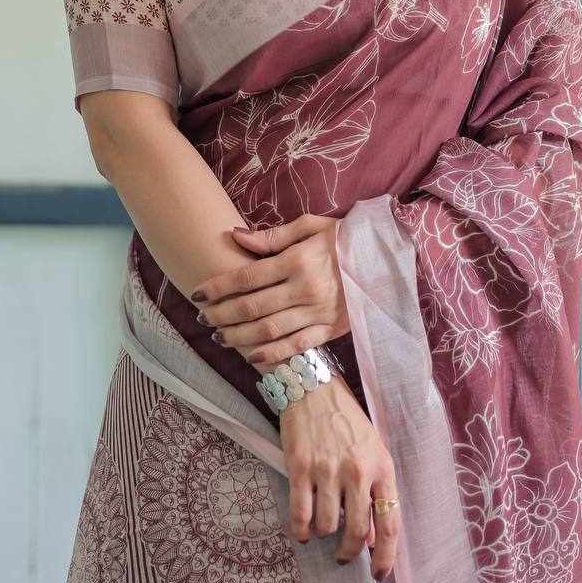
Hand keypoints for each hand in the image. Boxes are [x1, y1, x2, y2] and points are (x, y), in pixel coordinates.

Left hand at [190, 214, 350, 366]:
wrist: (384, 259)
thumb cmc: (343, 238)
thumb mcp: (310, 226)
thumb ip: (272, 236)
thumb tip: (235, 236)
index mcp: (296, 260)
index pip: (246, 277)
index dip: (217, 287)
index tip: (197, 294)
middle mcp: (304, 288)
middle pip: (252, 307)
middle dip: (221, 314)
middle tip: (202, 318)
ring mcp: (317, 312)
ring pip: (268, 329)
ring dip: (238, 336)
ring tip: (220, 336)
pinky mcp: (330, 330)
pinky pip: (297, 346)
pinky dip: (273, 354)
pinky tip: (252, 356)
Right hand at [280, 374, 400, 578]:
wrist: (313, 387)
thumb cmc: (346, 419)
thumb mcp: (372, 449)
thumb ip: (374, 490)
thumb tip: (372, 537)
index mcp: (381, 466)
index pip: (390, 522)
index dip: (386, 556)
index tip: (379, 573)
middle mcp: (357, 470)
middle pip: (357, 531)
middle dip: (350, 552)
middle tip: (344, 556)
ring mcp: (327, 469)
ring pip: (327, 525)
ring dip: (323, 535)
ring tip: (321, 530)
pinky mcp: (301, 467)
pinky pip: (300, 514)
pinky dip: (300, 530)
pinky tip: (302, 531)